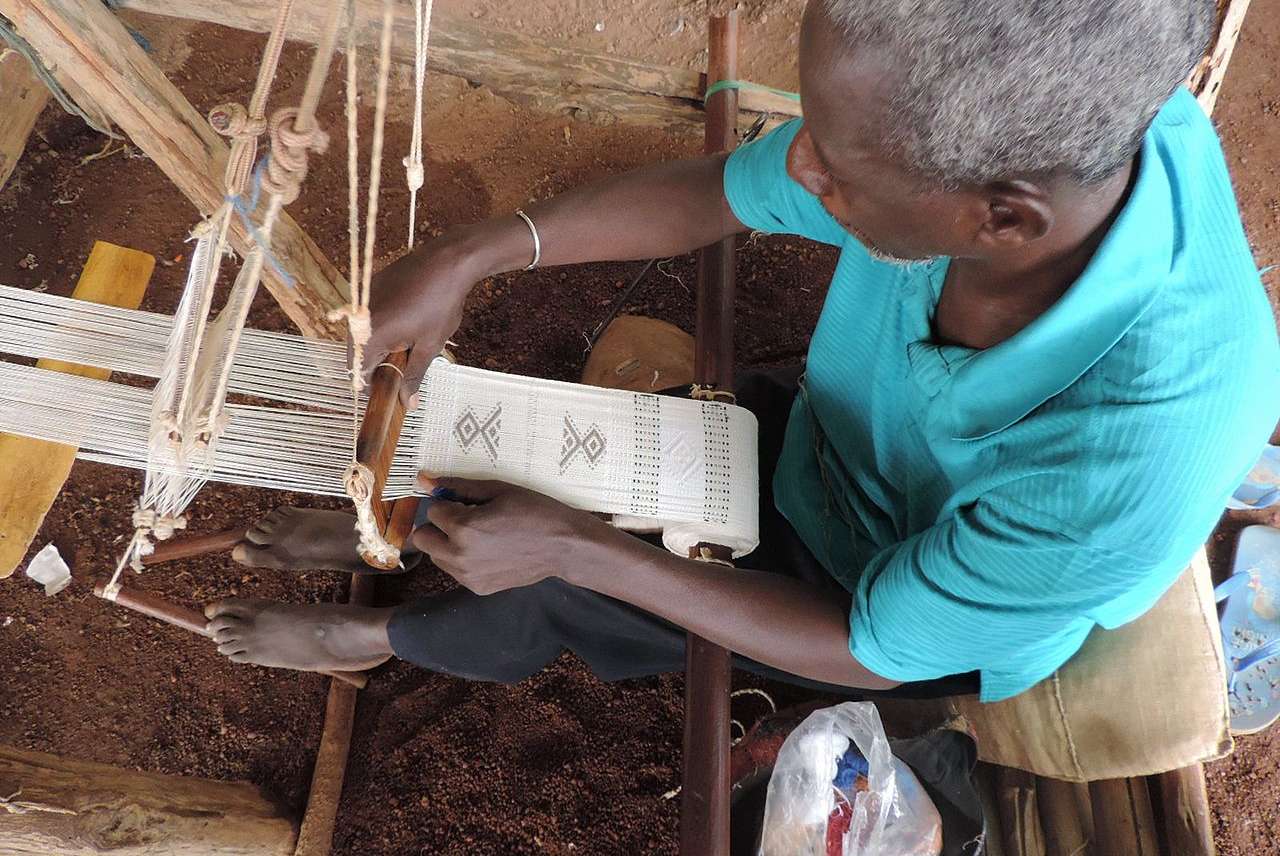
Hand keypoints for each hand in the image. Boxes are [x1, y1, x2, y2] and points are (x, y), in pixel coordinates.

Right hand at [361, 230, 487, 404]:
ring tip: (407, 345)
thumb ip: (414, 375)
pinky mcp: (372, 286)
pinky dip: (382, 324)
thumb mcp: (429, 346)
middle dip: (378, 364)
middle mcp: (358, 317)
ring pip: (363, 333)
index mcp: (369, 335)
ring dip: (380, 344)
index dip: (372, 385)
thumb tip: (408, 402)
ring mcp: (363, 299)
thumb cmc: (440, 304)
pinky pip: (369, 314)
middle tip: (402, 369)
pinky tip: (406, 323)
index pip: (358, 371)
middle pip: (357, 352)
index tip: (389, 391)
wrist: (447, 262)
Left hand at [411, 475, 618, 594]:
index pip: (432, 511)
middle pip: (422, 538)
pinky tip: (488, 551)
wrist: (563, 546)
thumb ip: (458, 486)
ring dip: (447, 544)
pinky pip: (454, 571)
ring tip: (479, 536)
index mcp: (464, 528)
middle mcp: (460, 555)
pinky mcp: (478, 587)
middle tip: (463, 520)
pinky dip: (463, 560)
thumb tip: (424, 479)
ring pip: (435, 556)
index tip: (467, 504)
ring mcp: (468, 576)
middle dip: (438, 526)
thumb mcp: (498, 490)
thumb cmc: (535, 512)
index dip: (448, 504)